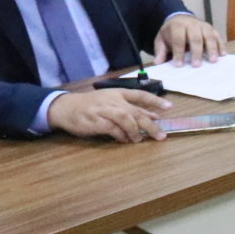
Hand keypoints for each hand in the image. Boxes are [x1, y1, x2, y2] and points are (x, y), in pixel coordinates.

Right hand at [48, 89, 171, 142]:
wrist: (65, 107)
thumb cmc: (92, 105)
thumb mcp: (112, 102)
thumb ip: (132, 109)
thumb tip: (154, 116)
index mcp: (118, 93)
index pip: (140, 94)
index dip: (155, 101)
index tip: (169, 107)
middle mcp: (112, 100)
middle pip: (135, 112)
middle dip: (150, 125)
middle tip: (161, 136)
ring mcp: (103, 110)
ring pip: (125, 119)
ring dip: (135, 131)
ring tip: (138, 139)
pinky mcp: (96, 121)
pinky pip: (113, 129)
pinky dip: (121, 136)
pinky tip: (124, 140)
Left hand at [154, 16, 224, 65]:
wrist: (180, 18)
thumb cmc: (171, 32)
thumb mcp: (162, 39)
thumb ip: (160, 50)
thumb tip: (158, 62)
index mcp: (177, 26)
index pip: (178, 39)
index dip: (178, 52)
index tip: (179, 65)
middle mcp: (192, 24)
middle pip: (195, 38)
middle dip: (196, 52)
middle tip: (196, 65)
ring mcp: (203, 26)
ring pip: (209, 36)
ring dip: (212, 49)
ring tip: (213, 61)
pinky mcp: (212, 29)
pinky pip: (218, 36)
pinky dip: (221, 45)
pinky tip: (223, 54)